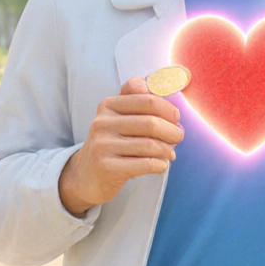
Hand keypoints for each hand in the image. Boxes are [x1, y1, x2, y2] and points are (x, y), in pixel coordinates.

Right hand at [58, 77, 184, 216]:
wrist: (86, 175)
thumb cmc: (111, 143)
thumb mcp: (118, 116)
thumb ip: (137, 97)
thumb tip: (162, 90)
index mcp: (108, 105)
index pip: (147, 100)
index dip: (168, 109)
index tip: (175, 119)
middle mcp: (102, 122)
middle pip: (151, 123)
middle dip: (172, 131)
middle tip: (178, 137)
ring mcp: (103, 145)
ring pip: (150, 145)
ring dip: (167, 150)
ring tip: (170, 154)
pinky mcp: (107, 167)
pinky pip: (145, 164)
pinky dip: (160, 165)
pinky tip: (162, 165)